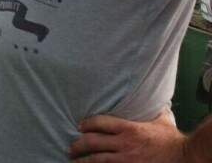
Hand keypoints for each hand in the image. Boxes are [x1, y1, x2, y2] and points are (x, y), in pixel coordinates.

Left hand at [67, 111, 187, 161]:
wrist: (184, 158)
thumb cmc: (172, 140)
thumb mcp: (161, 121)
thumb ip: (151, 110)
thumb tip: (151, 98)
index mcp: (129, 128)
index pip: (100, 122)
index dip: (86, 124)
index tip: (79, 126)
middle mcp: (124, 143)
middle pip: (92, 142)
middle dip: (78, 145)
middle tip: (70, 148)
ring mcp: (125, 159)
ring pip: (96, 159)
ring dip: (82, 160)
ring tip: (74, 160)